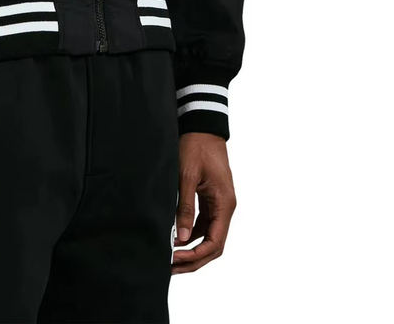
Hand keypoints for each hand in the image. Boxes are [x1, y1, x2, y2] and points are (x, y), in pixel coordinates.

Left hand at [172, 133, 235, 273]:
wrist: (202, 127)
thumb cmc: (196, 147)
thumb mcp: (187, 176)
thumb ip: (185, 207)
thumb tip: (179, 237)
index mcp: (224, 204)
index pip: (214, 242)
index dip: (196, 255)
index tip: (176, 259)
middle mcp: (225, 208)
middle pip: (212, 245)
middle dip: (193, 259)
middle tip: (170, 267)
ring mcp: (218, 204)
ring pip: (207, 236)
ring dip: (191, 249)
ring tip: (169, 257)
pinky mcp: (210, 199)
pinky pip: (202, 224)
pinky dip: (189, 234)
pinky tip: (173, 238)